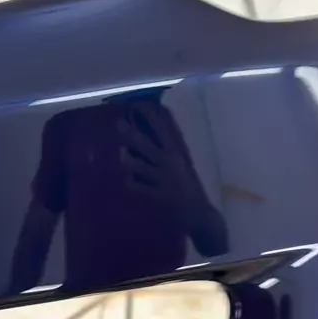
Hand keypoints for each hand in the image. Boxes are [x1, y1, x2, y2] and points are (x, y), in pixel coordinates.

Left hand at [118, 102, 202, 226]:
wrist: (198, 214)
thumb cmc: (187, 186)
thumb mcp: (180, 163)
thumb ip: (164, 149)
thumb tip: (144, 131)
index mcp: (175, 152)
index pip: (162, 128)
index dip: (149, 115)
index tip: (137, 104)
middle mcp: (168, 163)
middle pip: (146, 145)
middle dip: (131, 134)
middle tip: (118, 123)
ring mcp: (161, 179)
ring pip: (138, 165)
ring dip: (128, 160)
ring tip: (123, 156)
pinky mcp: (157, 196)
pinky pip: (137, 187)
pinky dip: (130, 183)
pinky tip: (127, 182)